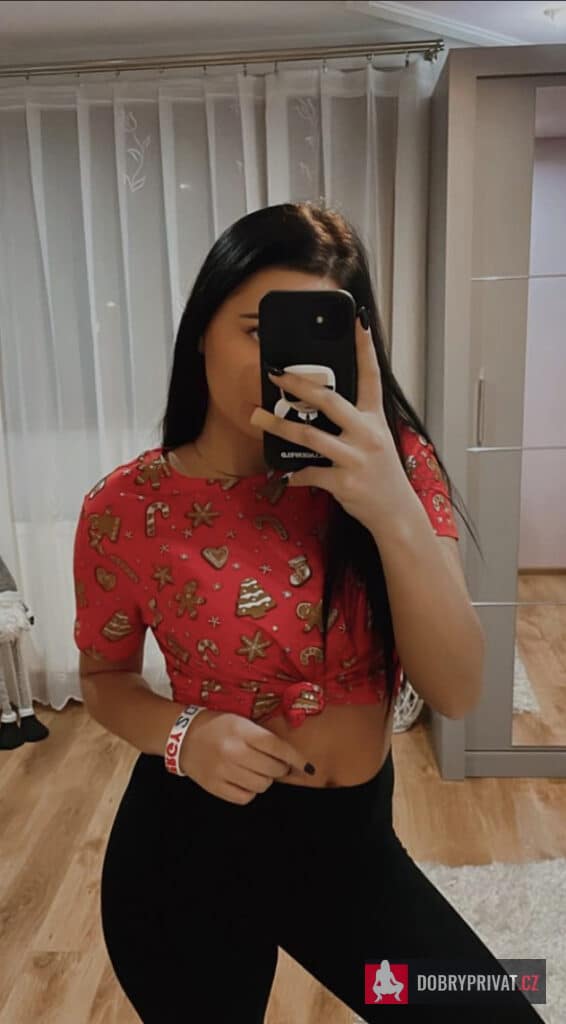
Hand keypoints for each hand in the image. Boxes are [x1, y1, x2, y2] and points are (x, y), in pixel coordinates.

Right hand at [179, 710, 313, 803]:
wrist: (182, 736)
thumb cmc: (217, 726)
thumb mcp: (240, 722)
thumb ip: (264, 737)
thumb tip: (290, 759)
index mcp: (242, 731)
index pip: (278, 748)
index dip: (297, 760)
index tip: (309, 768)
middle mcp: (233, 752)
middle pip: (273, 770)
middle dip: (279, 768)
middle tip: (274, 763)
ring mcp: (223, 771)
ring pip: (262, 785)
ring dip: (265, 779)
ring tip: (255, 769)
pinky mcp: (215, 787)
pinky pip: (246, 797)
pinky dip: (250, 791)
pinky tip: (244, 779)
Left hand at [249, 310, 409, 533]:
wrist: (395, 513)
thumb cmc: (380, 475)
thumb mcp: (374, 440)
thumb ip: (351, 422)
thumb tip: (315, 405)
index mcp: (375, 419)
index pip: (372, 375)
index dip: (365, 347)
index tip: (359, 319)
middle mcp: (368, 434)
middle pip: (329, 400)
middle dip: (298, 385)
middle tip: (275, 375)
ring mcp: (356, 458)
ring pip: (309, 435)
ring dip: (278, 426)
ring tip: (257, 418)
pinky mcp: (345, 482)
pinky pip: (310, 472)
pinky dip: (295, 473)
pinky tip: (287, 473)